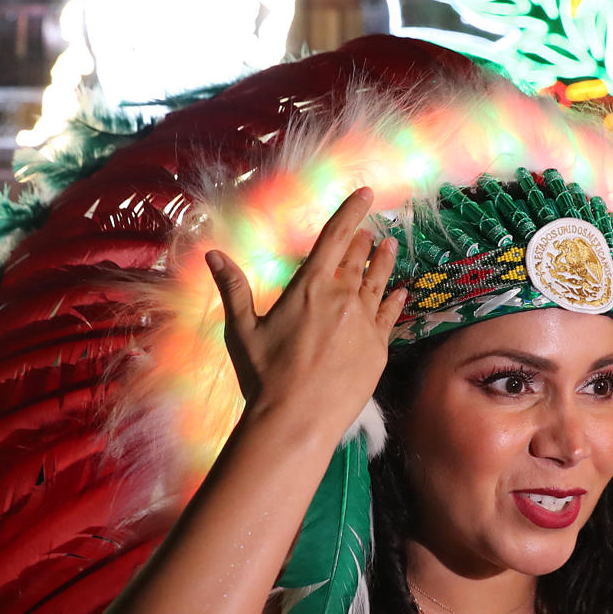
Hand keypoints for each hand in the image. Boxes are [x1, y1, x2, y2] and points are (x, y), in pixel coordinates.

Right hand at [206, 187, 406, 437]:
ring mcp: (364, 322)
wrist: (297, 420)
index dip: (352, 211)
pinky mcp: (378, 348)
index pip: (335, 237)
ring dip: (384, 262)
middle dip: (363, 241)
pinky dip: (395, 299)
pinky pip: (390, 315)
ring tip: (391, 247)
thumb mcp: (242, 329)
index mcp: (310, 286)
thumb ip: (233, 288)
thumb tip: (212, 255)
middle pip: (358, 257)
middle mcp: (343, 297)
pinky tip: (400, 291)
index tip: (366, 193)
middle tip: (370, 230)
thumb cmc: (264, 375)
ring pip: (378, 282)